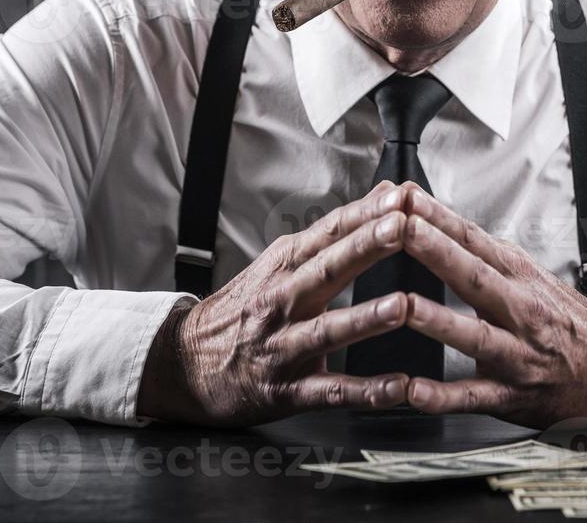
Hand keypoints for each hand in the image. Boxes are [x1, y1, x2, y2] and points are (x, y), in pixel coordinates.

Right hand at [138, 181, 417, 425]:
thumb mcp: (281, 262)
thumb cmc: (245, 309)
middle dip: (365, 248)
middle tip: (401, 227)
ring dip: (365, 318)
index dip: (363, 215)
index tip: (398, 198)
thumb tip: (387, 195)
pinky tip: (398, 387)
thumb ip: (335, 234)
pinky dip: (366, 391)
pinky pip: (331, 391)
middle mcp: (282, 301)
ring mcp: (283, 346)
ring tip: (401, 306)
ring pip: (328, 331)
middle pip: (327, 271)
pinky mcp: (287, 390)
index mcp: (284, 267)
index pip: (328, 234)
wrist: (185, 363)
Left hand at [398, 187, 586, 427]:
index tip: (409, 199)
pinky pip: (473, 396)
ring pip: (474, 336)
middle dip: (437, 252)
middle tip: (404, 229)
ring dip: (439, 321)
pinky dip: (443, 396)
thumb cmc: (562, 319)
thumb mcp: (529, 276)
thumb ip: (481, 253)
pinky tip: (414, 390)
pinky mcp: (510, 395)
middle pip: (475, 277)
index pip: (474, 241)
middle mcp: (520, 311)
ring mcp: (516, 354)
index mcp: (519, 277)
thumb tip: (433, 218)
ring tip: (406, 306)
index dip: (441, 219)